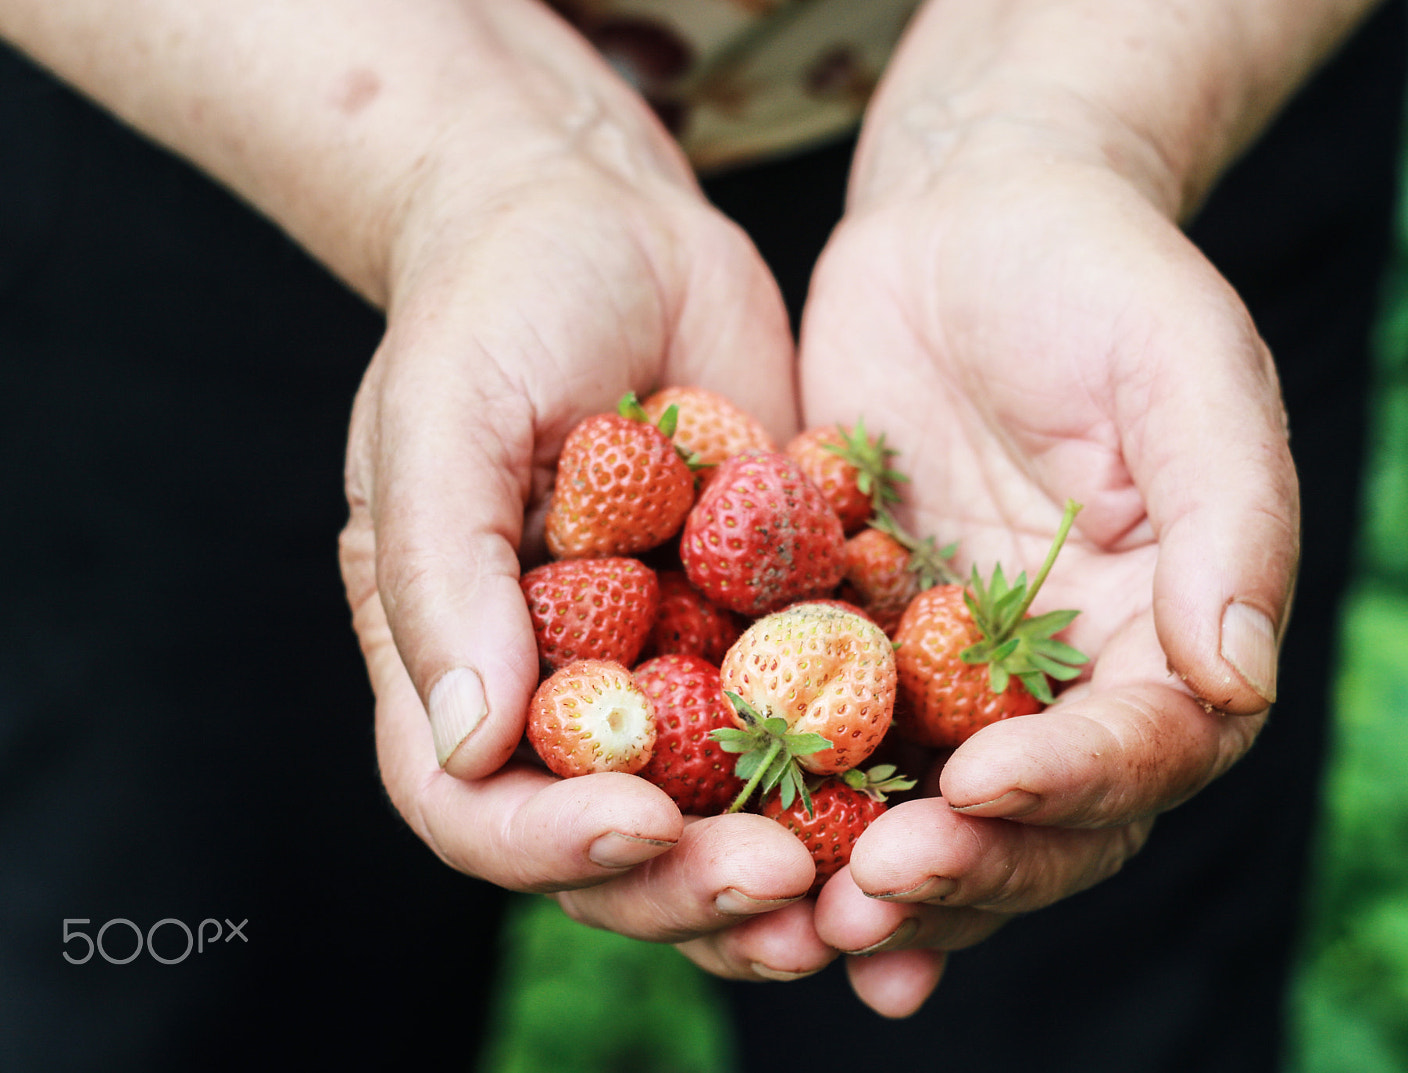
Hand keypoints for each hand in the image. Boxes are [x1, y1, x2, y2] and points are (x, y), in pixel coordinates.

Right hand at [337, 32, 833, 978]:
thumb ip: (441, 575)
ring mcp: (669, 669)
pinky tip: (930, 796)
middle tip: (785, 884)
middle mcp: (562, 691)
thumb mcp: (444, 416)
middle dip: (690, 884)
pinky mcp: (765, 632)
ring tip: (867, 887)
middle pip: (610, 846)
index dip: (549, 845)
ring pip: (721, 816)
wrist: (614, 221)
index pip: (476, 809)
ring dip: (786, 865)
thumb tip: (469, 744)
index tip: (642, 825)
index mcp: (459, 663)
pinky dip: (862, 777)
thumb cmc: (496, 300)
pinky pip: (812, 728)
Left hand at [797, 156, 1296, 1014]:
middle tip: (878, 888)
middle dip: (970, 867)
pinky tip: (755, 872)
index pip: (1145, 745)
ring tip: (812, 921)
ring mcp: (959, 676)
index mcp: (1170, 630)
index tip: (986, 785)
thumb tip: (1239, 681)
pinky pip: (836, 753)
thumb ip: (1232, 515)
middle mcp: (1069, 679)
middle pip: (1043, 822)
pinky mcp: (860, 649)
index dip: (1075, 782)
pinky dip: (804, 824)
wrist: (962, 220)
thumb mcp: (1183, 363)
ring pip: (937, 819)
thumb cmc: (1094, 272)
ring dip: (884, 884)